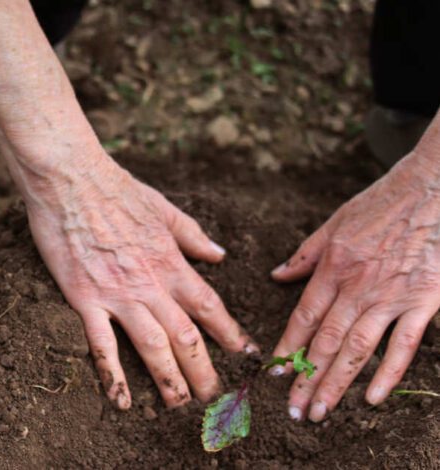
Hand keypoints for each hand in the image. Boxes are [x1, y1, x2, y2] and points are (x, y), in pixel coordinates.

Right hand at [26, 156, 256, 408]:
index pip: (208, 306)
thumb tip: (219, 255)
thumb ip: (192, 236)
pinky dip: (113, 376)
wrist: (71, 180)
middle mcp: (150, 284)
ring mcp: (118, 294)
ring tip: (180, 406)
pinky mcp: (85, 299)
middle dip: (204, 371)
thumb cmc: (116, 188)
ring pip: (152, 347)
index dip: (229, 333)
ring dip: (169, 381)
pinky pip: (102, 345)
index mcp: (170, 261)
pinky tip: (121, 401)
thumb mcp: (164, 208)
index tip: (244, 354)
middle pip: (186, 337)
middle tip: (215, 398)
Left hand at [270, 150, 439, 421]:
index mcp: (333, 269)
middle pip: (326, 341)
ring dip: (337, 382)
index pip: (303, 317)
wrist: (430, 189)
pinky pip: (404, 344)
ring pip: (358, 348)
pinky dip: (389, 372)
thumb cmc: (380, 205)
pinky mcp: (423, 301)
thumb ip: (305, 255)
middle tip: (294, 410)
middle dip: (307, 378)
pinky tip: (373, 397)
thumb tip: (277, 275)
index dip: (287, 348)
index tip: (273, 374)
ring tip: (321, 410)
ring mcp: (391, 296)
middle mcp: (357, 287)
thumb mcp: (333, 225)